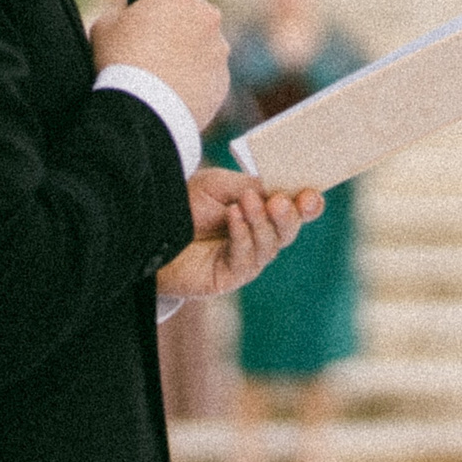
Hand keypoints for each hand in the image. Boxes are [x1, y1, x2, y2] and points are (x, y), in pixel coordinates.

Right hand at [90, 0, 229, 129]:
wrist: (143, 113)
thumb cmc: (120, 64)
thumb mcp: (106, 25)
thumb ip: (126, 11)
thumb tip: (132, 15)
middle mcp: (207, 17)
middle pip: (198, 10)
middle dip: (181, 21)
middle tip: (154, 43)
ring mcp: (219, 50)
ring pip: (206, 43)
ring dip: (189, 52)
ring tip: (161, 74)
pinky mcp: (223, 80)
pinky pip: (209, 72)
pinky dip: (195, 78)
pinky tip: (172, 92)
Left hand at [159, 168, 321, 298]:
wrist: (151, 226)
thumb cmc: (186, 203)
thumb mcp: (221, 185)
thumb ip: (251, 187)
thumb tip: (280, 192)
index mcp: (263, 212)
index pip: (296, 210)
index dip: (309, 205)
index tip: (311, 196)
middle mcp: (260, 237)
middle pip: (288, 231)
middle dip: (288, 216)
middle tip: (279, 201)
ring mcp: (248, 258)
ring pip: (270, 245)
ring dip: (260, 222)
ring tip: (246, 202)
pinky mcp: (231, 276)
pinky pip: (246, 258)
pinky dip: (242, 235)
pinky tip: (232, 216)